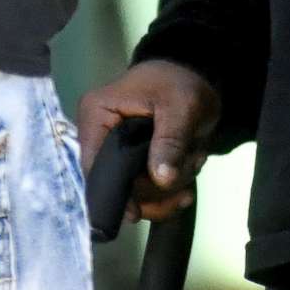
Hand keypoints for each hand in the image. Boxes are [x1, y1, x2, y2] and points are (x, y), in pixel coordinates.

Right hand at [76, 60, 219, 222]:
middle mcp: (100, 137)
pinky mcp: (135, 163)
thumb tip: (161, 179)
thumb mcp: (180, 106)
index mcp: (97, 115)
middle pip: (116, 185)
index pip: (94, 164)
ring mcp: (117, 152)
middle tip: (188, 167)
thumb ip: (170, 140)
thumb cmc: (179, 83)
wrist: (195, 77)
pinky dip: (170, 191)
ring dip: (169, 188)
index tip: (135, 212)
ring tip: (193, 161)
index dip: (113, 192)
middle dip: (155, 187)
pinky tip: (188, 182)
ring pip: (136, 193)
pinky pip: (148, 192)